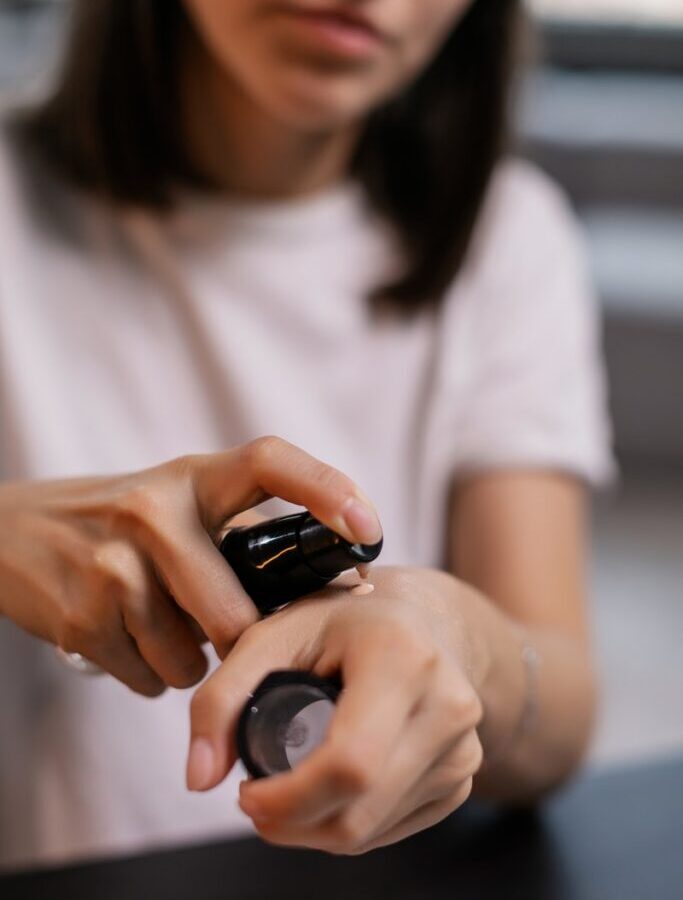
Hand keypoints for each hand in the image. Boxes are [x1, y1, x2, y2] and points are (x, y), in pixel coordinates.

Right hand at [0, 437, 381, 696]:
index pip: (270, 462)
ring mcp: (113, 563)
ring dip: (191, 660)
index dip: (328, 490)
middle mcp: (154, 509)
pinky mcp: (81, 615)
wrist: (11, 532)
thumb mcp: (181, 500)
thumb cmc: (121, 520)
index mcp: (193, 476)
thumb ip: (244, 533)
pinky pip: (151, 679)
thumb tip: (337, 587)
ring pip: (193, 660)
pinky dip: (152, 672)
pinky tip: (128, 635)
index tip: (369, 529)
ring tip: (160, 621)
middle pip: (237, 614)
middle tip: (237, 637)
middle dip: (245, 645)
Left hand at [187, 566, 483, 853]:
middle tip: (257, 799)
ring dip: (316, 828)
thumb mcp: (273, 634)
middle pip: (359, 812)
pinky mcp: (465, 777)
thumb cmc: (341, 621)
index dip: (287, 800)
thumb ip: (221, 698)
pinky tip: (330, 786)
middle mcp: (447, 704)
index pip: (349, 763)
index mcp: (403, 658)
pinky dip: (349, 822)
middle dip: (292, 823)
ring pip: (373, 831)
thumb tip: (199, 778)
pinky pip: (393, 829)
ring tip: (289, 788)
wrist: (421, 619)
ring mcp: (464, 747)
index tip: (245, 793)